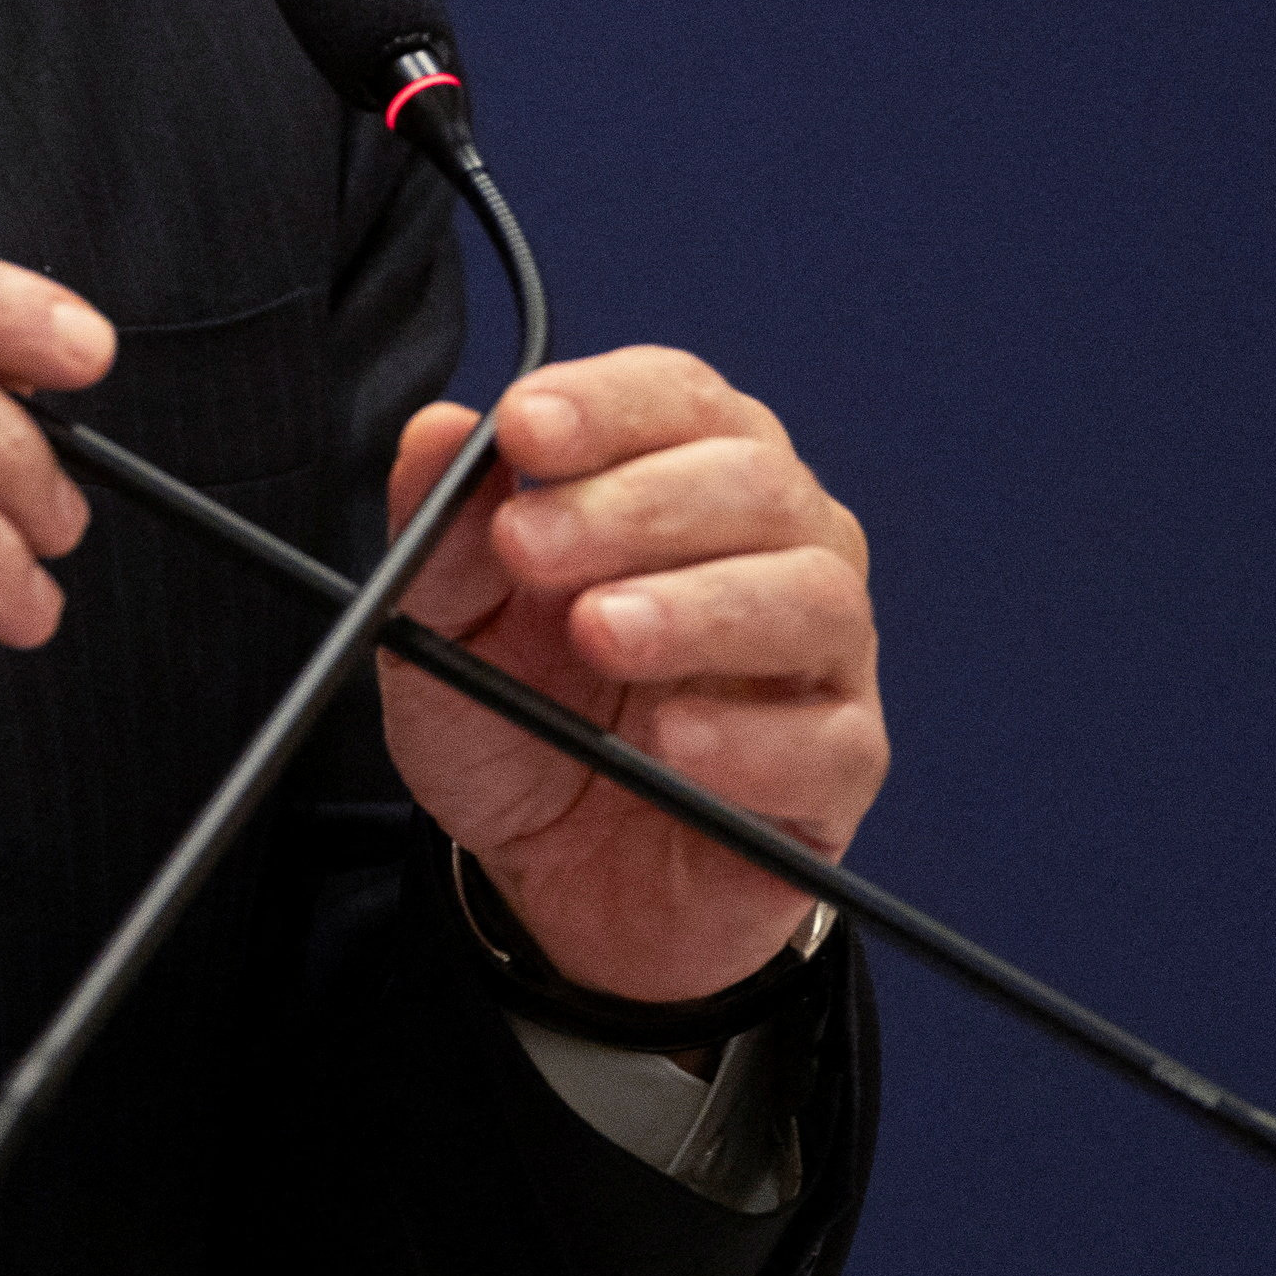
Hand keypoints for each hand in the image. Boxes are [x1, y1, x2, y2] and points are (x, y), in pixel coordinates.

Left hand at [378, 346, 885, 1004]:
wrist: (553, 876)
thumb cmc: (520, 719)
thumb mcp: (443, 627)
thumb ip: (441, 532)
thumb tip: (438, 431)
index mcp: (685, 476)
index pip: (678, 398)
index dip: (607, 404)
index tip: (523, 428)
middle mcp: (775, 545)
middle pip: (754, 482)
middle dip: (635, 505)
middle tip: (528, 546)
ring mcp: (821, 656)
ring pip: (811, 596)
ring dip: (697, 608)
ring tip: (601, 633)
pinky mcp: (837, 769)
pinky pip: (827, 739)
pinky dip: (744, 737)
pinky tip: (668, 741)